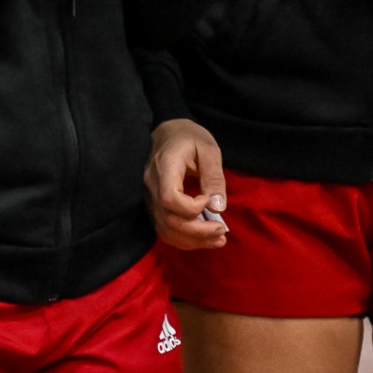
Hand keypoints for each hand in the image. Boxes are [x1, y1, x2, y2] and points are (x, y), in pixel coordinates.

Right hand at [144, 119, 228, 250]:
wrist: (168, 132)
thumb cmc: (190, 137)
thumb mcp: (208, 149)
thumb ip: (214, 177)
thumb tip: (218, 208)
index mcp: (164, 167)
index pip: (170, 198)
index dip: (191, 208)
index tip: (208, 200)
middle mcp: (151, 186)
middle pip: (169, 220)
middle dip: (198, 232)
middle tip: (222, 232)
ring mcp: (150, 198)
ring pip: (166, 229)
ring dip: (193, 240)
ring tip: (218, 240)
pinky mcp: (154, 206)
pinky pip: (165, 229)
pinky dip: (185, 239)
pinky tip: (203, 238)